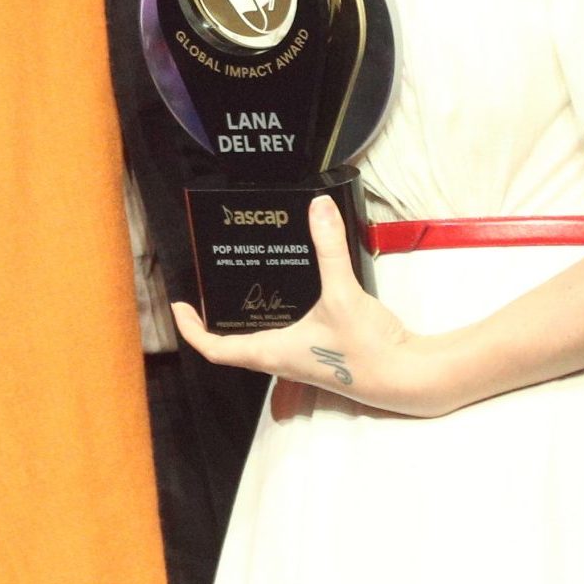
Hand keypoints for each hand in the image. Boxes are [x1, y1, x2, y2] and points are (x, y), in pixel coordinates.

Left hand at [171, 197, 453, 417]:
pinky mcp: (322, 354)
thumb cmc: (365, 348)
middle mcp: (282, 361)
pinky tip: (294, 294)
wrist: (405, 377)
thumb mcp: (342, 294)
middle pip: (235, 347)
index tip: (179, 307)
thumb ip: (329, 248)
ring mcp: (302, 361)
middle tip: (208, 290)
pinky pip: (286, 338)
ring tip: (244, 287)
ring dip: (247, 321)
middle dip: (217, 322)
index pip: (217, 350)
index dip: (193, 330)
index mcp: (272, 353)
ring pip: (261, 343)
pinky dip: (277, 318)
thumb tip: (318, 206)